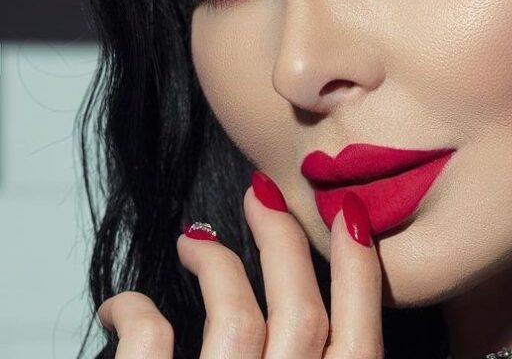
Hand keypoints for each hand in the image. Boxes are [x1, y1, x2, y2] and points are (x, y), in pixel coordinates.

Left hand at [97, 172, 383, 357]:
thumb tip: (329, 334)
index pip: (361, 339)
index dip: (360, 272)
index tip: (349, 215)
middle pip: (301, 314)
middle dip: (284, 242)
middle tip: (260, 194)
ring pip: (235, 318)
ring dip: (216, 263)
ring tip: (192, 240)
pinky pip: (151, 343)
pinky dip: (136, 314)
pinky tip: (124, 306)